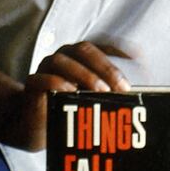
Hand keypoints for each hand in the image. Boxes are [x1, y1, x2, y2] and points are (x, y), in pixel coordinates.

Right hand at [2, 41, 130, 150]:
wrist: (36, 125)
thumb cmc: (67, 108)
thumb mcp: (92, 99)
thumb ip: (108, 93)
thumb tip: (134, 94)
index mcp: (78, 56)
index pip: (100, 45)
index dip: (118, 48)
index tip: (137, 57)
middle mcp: (63, 56)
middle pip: (83, 49)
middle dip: (105, 66)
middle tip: (120, 86)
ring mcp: (45, 67)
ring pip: (61, 60)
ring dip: (84, 74)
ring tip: (100, 91)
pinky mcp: (32, 83)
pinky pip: (42, 78)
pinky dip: (57, 83)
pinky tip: (71, 92)